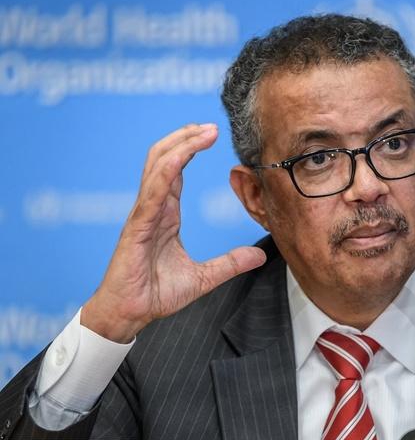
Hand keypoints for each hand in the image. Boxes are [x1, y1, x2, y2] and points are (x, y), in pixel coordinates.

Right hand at [82, 124, 266, 342]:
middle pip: (165, 158)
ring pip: (158, 165)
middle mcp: (153, 207)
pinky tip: (183, 154)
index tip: (212, 134)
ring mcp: (144, 213)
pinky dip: (167, 168)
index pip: (175, 170)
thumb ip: (230, 263)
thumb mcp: (204, 277)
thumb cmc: (156, 293)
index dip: (191, 148)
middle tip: (212, 125)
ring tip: (203, 130)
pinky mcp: (138, 224)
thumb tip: (259, 256)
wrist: (130, 314)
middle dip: (186, 137)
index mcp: (165, 213)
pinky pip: (153, 189)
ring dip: (181, 144)